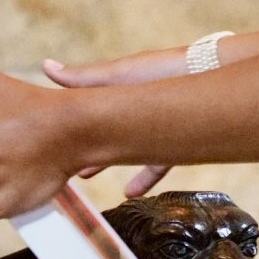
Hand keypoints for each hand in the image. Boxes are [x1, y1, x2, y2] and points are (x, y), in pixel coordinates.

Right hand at [43, 51, 182, 196]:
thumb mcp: (117, 76)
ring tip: (85, 176)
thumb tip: (46, 66)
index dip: (67, 125)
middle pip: (103, 130)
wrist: (212, 77)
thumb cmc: (163, 71)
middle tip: (63, 164)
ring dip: (106, 161)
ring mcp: (155, 125)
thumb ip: (83, 79)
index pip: (87, 108)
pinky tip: (129, 192)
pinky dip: (142, 177)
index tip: (48, 140)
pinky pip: (155, 163)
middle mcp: (134, 108)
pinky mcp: (175, 141)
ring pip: (125, 147)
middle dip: (83, 147)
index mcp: (117, 91)